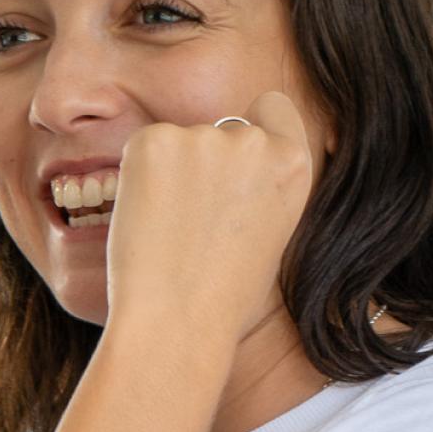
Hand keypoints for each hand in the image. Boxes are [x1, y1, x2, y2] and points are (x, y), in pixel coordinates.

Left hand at [104, 91, 315, 351]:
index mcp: (293, 164)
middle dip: (206, 162)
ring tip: (171, 232)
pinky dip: (139, 177)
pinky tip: (148, 221)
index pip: (273, 109)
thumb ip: (262, 192)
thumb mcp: (273, 238)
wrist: (177, 322)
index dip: (253, 129)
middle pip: (221, 130)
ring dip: (171, 173)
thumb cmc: (224, 301)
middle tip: (193, 221)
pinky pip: (144, 149)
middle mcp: (253, 142)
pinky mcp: (154, 140)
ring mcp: (203, 137)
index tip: (233, 161)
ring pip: (180, 143)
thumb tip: (237, 177)